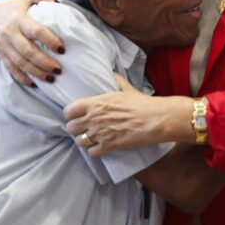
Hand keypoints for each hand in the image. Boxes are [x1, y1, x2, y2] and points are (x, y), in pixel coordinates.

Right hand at [0, 0, 62, 85]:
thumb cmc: (14, 6)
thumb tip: (58, 2)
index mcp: (19, 19)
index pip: (35, 31)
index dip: (49, 40)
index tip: (62, 48)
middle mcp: (10, 34)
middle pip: (27, 51)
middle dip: (44, 62)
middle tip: (59, 69)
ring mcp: (4, 46)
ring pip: (20, 63)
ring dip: (36, 73)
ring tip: (51, 78)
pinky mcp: (1, 54)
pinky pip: (11, 69)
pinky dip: (22, 78)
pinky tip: (34, 84)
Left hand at [64, 74, 191, 155]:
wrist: (154, 119)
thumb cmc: (141, 103)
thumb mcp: (126, 88)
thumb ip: (116, 80)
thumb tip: (112, 71)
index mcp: (96, 103)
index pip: (69, 110)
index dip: (71, 114)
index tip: (75, 115)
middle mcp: (94, 118)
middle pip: (71, 127)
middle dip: (75, 128)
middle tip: (83, 128)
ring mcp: (100, 133)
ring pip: (79, 141)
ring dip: (84, 140)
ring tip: (90, 138)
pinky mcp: (108, 146)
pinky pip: (92, 152)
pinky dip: (95, 151)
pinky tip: (100, 147)